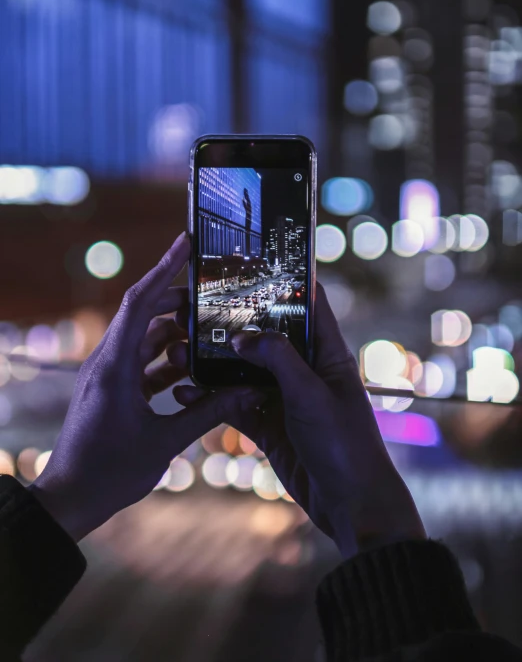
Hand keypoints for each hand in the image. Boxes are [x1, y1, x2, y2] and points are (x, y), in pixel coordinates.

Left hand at [29, 232, 262, 540]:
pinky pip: (143, 363)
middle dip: (179, 303)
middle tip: (214, 298)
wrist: (71, 498)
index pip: (139, 302)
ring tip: (211, 335)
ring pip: (145, 339)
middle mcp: (107, 362)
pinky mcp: (112, 389)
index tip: (185, 243)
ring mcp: (108, 375)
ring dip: (176, 337)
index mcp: (115, 366)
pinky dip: (167, 362)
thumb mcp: (164, 442)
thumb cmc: (110, 471)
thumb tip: (248, 392)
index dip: (163, 269)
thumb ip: (207, 412)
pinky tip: (194, 372)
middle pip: (144, 314)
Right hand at [174, 283, 424, 558]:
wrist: (349, 504)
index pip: (309, 305)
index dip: (286, 281)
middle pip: (265, 337)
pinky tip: (183, 392)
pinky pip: (234, 404)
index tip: (253, 262)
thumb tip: (241, 336)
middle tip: (195, 311)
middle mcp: (304, 370)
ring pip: (242, 372)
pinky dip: (210, 399)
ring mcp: (284, 398)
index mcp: (326, 353)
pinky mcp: (269, 425)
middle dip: (232, 325)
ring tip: (178, 352)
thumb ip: (277, 359)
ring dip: (212, 364)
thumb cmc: (344, 443)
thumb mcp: (311, 394)